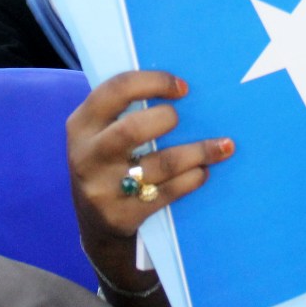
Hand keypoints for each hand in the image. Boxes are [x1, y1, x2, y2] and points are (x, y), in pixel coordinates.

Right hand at [69, 71, 233, 289]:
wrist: (95, 225)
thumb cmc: (108, 163)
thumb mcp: (100, 134)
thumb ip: (124, 111)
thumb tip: (180, 88)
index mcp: (81, 124)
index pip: (117, 90)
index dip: (154, 82)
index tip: (183, 88)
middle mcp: (87, 156)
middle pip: (133, 128)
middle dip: (167, 118)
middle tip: (182, 119)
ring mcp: (103, 189)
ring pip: (161, 164)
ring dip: (198, 152)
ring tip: (223, 146)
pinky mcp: (123, 216)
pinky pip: (169, 192)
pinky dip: (192, 179)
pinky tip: (204, 171)